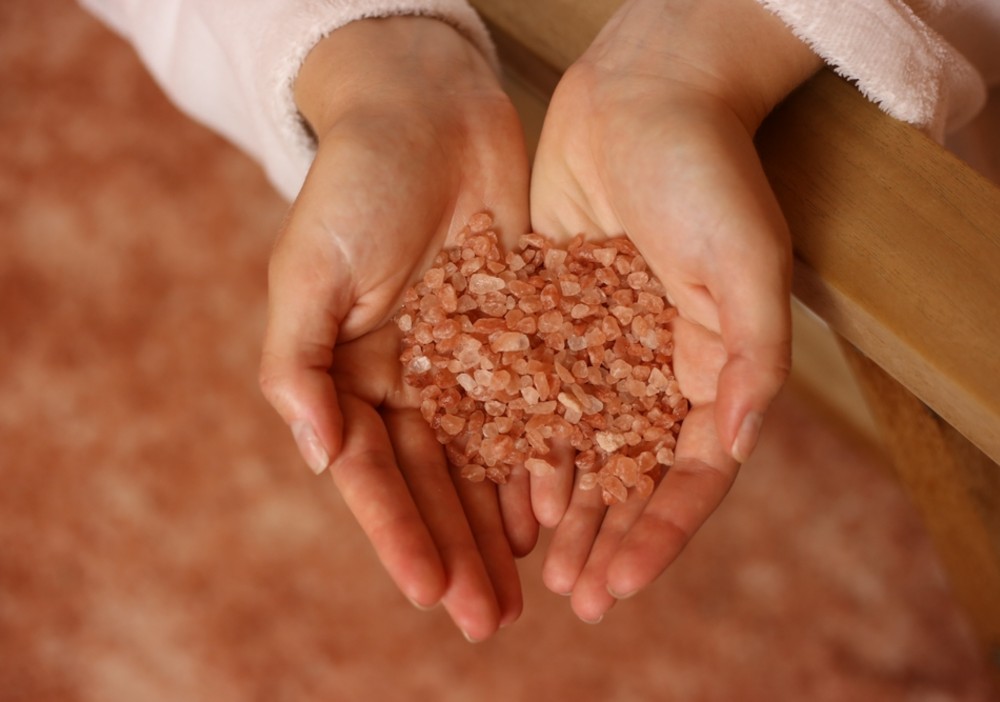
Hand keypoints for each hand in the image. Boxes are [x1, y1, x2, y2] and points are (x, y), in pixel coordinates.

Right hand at [258, 17, 533, 640]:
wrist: (428, 114)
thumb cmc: (356, 185)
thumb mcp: (308, 272)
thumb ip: (298, 365)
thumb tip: (318, 456)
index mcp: (349, 375)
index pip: (373, 472)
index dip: (397, 533)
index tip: (427, 592)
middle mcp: (406, 382)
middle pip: (432, 483)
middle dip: (455, 552)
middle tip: (484, 621)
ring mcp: (464, 364)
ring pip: (483, 462)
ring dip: (498, 528)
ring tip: (523, 591)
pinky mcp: (517, 338)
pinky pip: (530, 412)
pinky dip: (540, 463)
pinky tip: (555, 512)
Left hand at [528, 0, 820, 620]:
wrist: (642, 95)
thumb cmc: (706, 171)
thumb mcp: (745, 260)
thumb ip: (754, 355)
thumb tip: (740, 444)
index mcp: (712, 367)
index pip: (692, 472)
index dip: (661, 530)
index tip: (622, 582)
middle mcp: (656, 369)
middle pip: (630, 472)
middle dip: (604, 535)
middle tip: (572, 596)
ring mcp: (601, 348)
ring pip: (577, 444)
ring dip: (558, 504)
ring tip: (530, 561)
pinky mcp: (550, 318)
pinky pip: (531, 391)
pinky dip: (516, 439)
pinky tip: (494, 484)